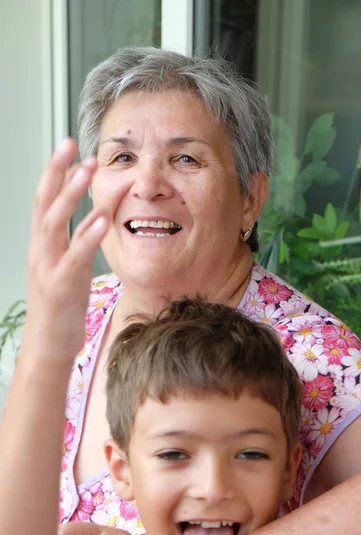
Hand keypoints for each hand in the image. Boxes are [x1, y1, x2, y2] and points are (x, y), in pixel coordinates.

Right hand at [23, 138, 108, 362]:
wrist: (49, 344)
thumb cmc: (61, 306)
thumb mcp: (69, 267)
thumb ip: (79, 241)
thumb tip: (95, 218)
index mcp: (42, 245)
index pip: (44, 200)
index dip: (54, 172)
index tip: (68, 147)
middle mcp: (40, 251)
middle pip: (44, 203)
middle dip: (57, 172)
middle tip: (72, 146)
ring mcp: (48, 267)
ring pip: (54, 224)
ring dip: (71, 195)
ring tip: (87, 171)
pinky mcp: (62, 285)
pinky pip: (75, 256)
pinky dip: (88, 235)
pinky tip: (102, 218)